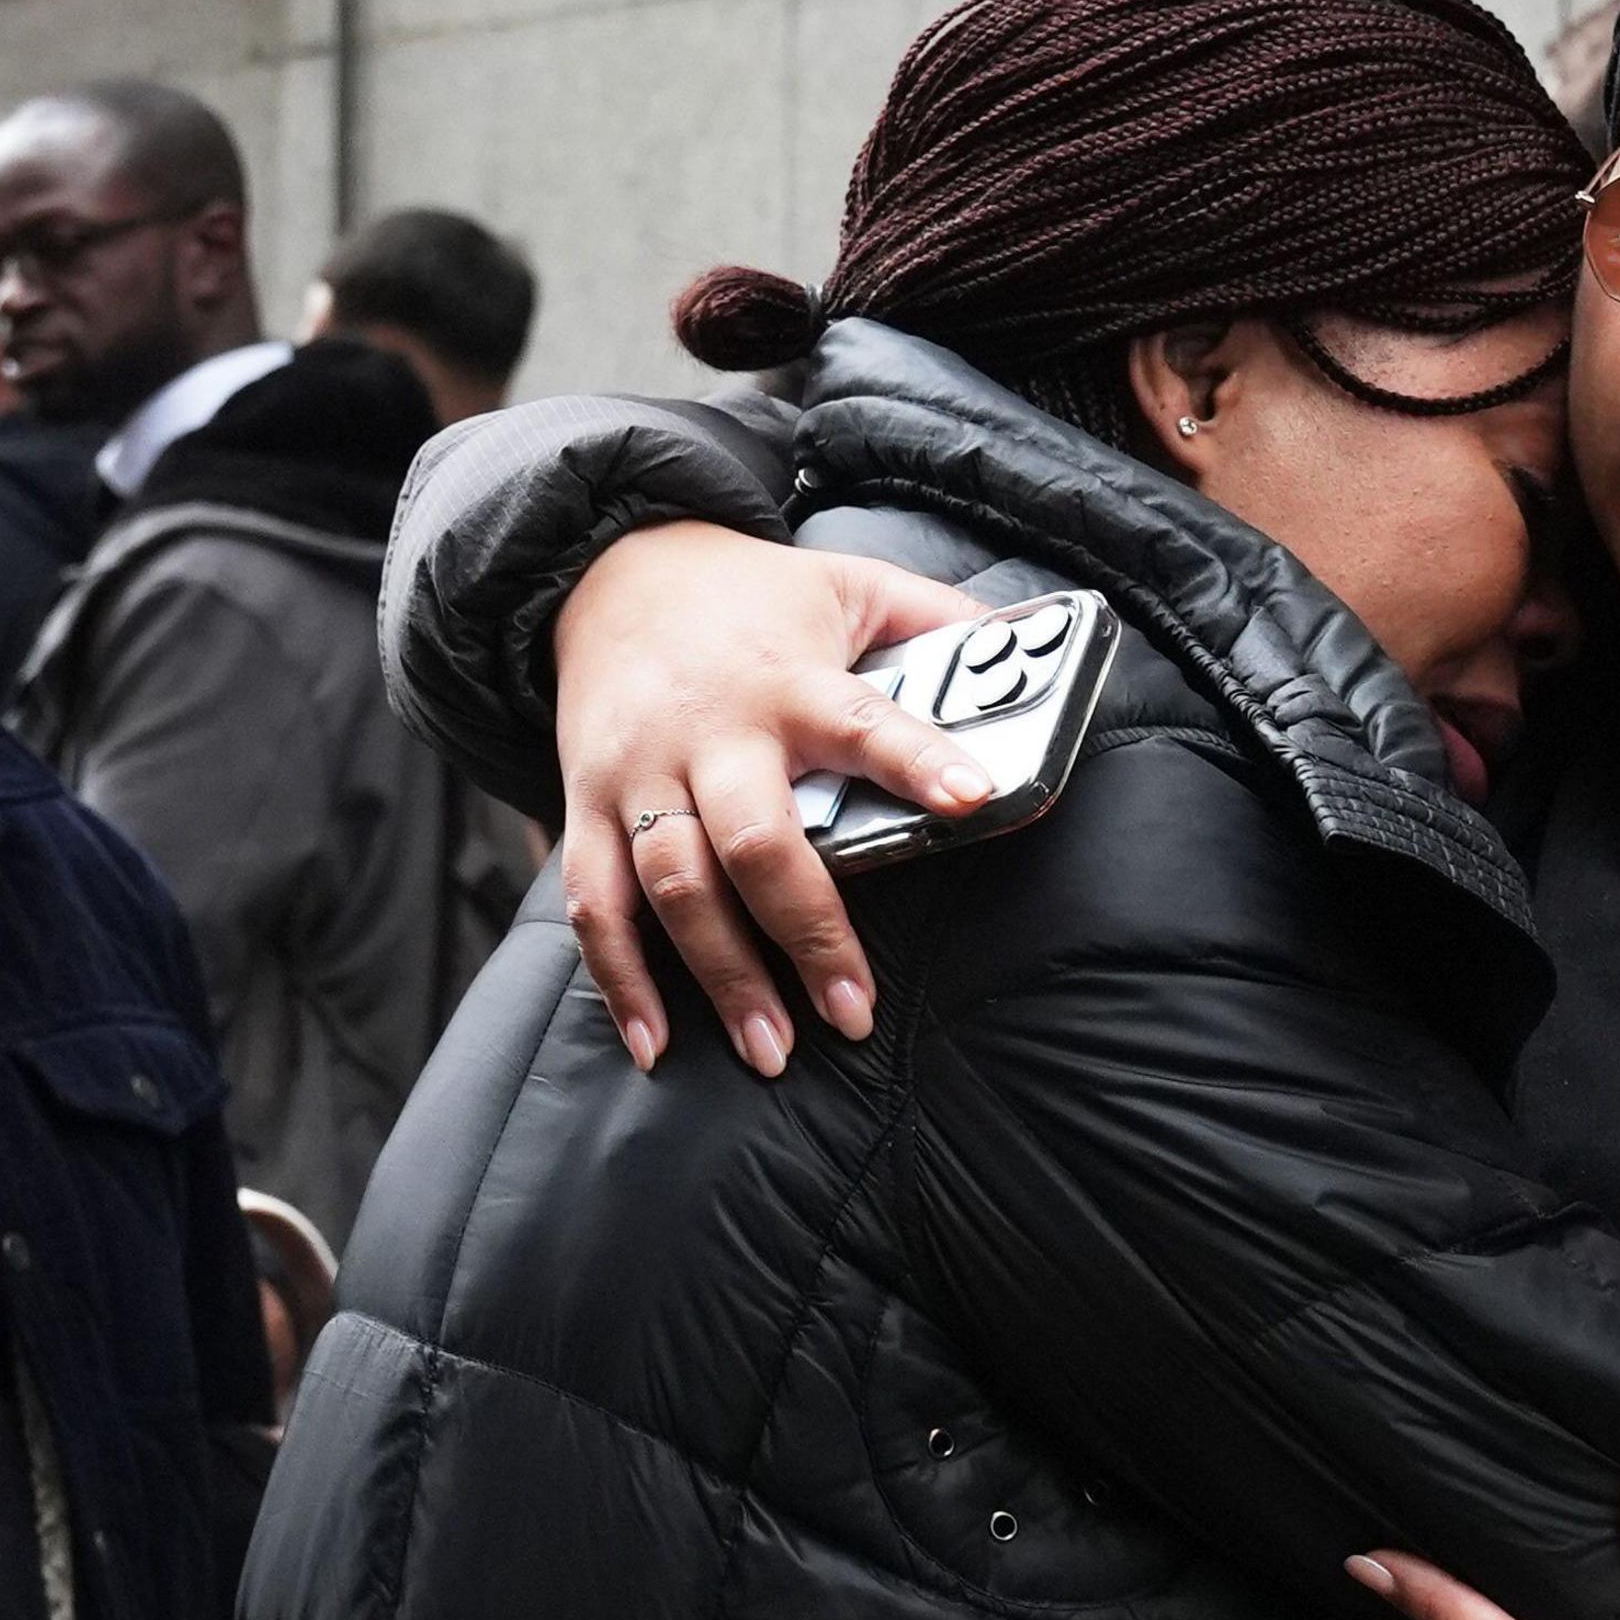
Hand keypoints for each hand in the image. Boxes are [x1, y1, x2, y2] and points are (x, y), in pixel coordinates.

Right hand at [552, 520, 989, 1073]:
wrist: (608, 570)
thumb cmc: (752, 595)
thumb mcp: (852, 586)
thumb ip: (938, 620)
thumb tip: (1033, 644)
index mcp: (788, 681)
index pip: (861, 722)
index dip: (917, 759)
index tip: (973, 798)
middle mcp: (711, 734)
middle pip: (757, 840)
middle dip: (807, 932)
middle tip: (854, 1012)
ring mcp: (641, 775)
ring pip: (674, 886)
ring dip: (722, 975)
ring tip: (773, 1049)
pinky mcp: (586, 805)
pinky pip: (594, 903)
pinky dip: (618, 978)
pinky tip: (656, 1041)